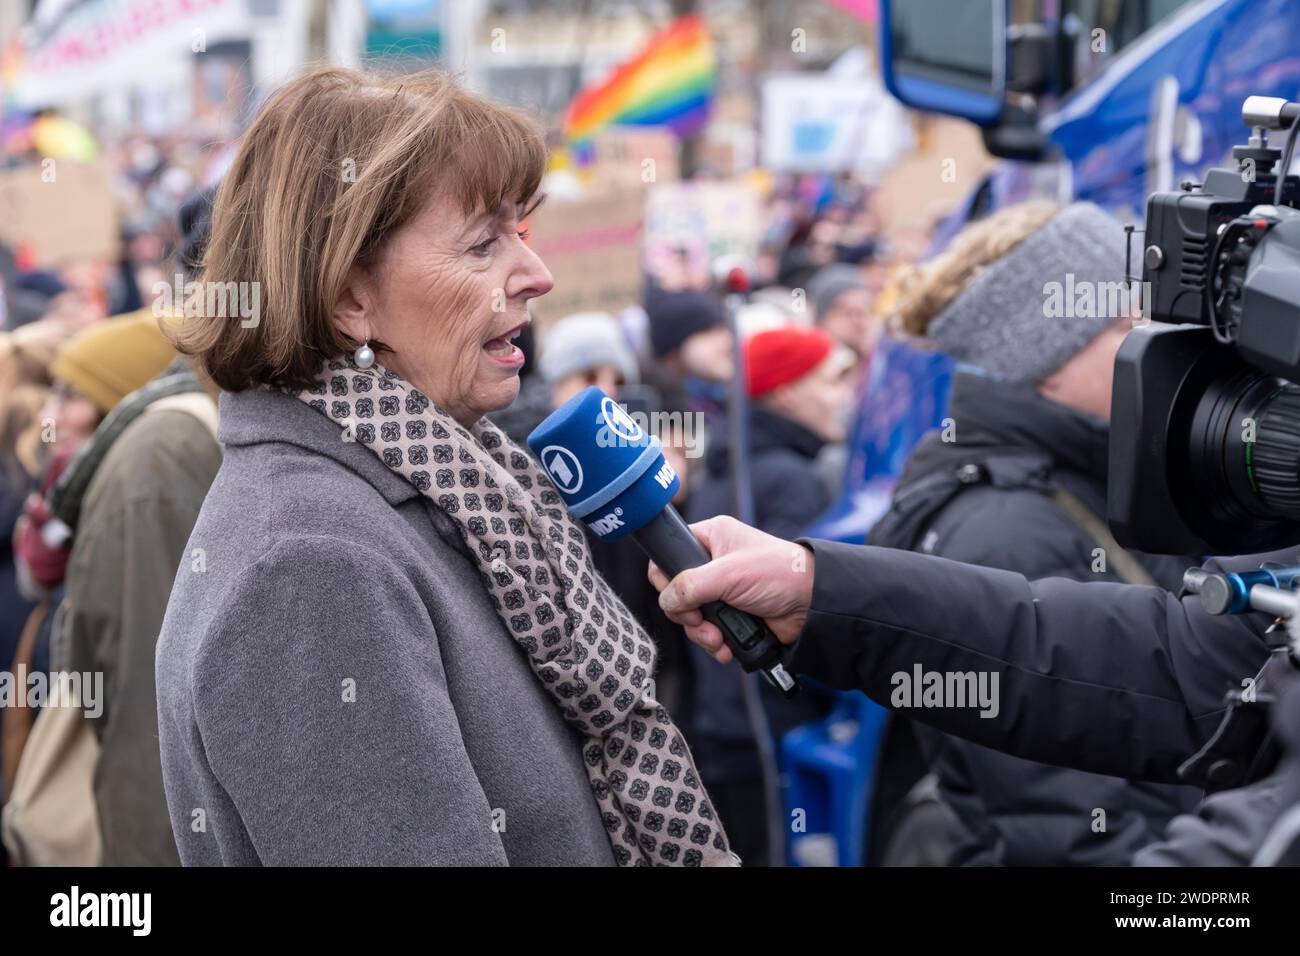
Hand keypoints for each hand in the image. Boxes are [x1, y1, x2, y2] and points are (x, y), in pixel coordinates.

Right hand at [647, 515, 814, 662]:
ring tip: (718, 640)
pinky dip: (714, 643)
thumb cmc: (779, 573)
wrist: (813, 604)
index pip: (670, 553)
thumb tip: (667, 601)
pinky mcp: (731, 615)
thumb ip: (691, 585)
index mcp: (711, 538)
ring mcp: (721, 591)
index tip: (680, 596)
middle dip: (687, 614)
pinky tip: (726, 648)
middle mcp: (712, 563)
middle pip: (677, 593)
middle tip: (701, 620)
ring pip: (690, 616)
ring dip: (702, 634)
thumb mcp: (729, 574)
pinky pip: (708, 632)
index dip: (667, 578)